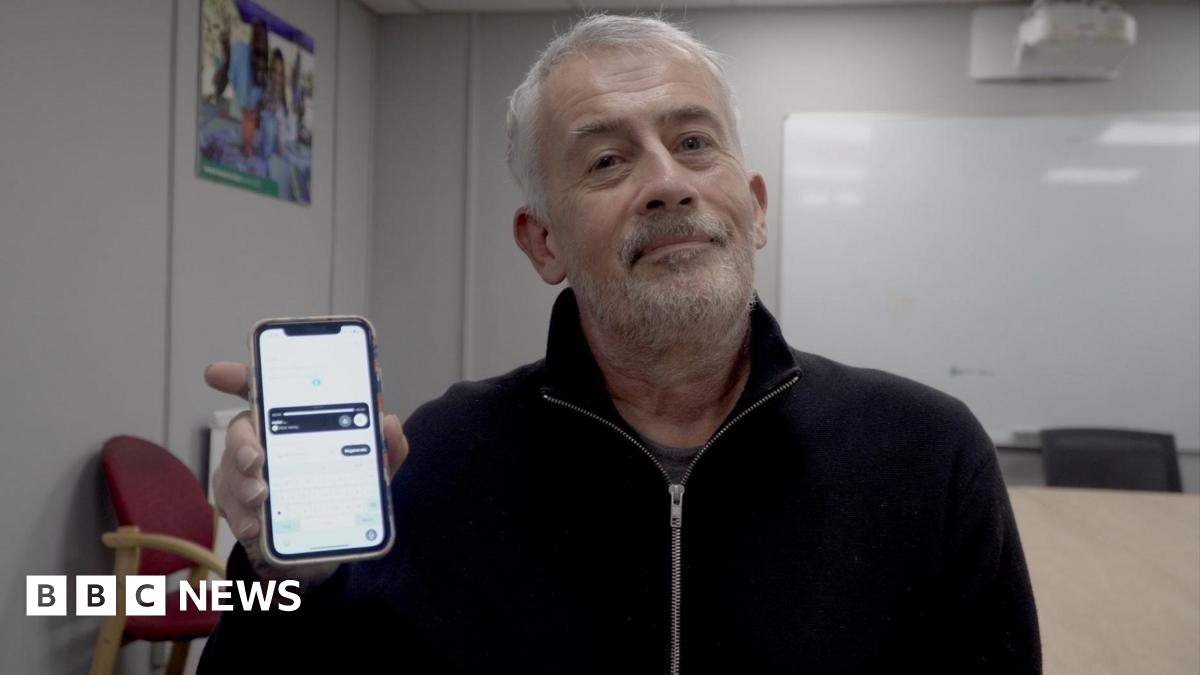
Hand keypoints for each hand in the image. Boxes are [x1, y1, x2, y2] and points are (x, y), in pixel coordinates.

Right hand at [204, 361, 409, 589]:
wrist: (319, 543)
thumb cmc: (339, 489)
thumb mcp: (370, 471)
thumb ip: (385, 448)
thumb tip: (388, 424)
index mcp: (289, 422)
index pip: (260, 391)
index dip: (238, 378)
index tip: (218, 374)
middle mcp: (261, 442)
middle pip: (240, 431)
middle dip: (243, 443)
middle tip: (257, 459)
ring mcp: (245, 474)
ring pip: (230, 471)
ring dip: (243, 484)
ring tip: (260, 497)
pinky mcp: (239, 507)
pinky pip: (231, 510)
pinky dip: (243, 519)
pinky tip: (256, 527)